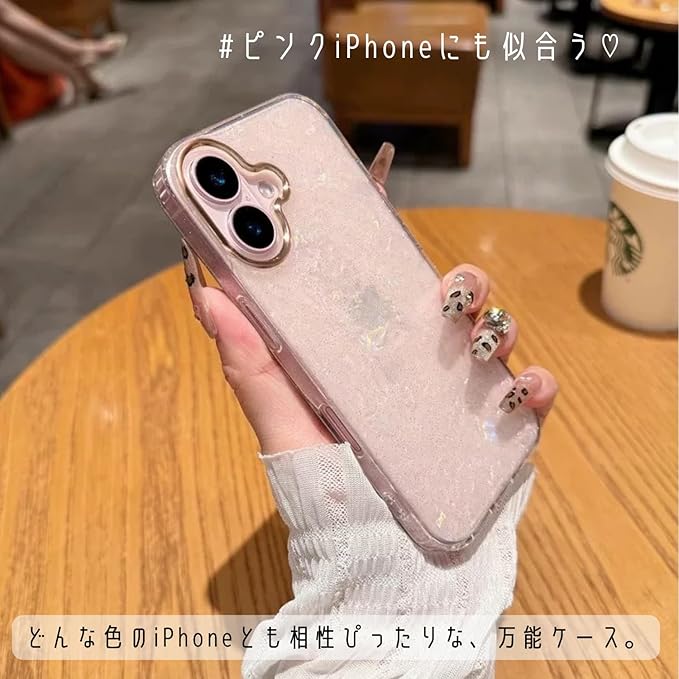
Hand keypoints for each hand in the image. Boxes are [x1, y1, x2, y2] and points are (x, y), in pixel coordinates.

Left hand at [181, 143, 557, 452]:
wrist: (378, 560)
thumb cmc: (327, 487)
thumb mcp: (282, 422)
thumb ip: (248, 362)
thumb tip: (204, 293)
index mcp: (367, 352)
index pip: (375, 280)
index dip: (377, 228)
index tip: (377, 177)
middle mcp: (416, 364)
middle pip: (447, 299)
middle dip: (460, 282)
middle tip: (451, 291)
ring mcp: (460, 394)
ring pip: (494, 334)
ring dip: (499, 325)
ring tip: (484, 342)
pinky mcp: (496, 428)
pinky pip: (528, 396)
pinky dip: (534, 386)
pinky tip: (524, 391)